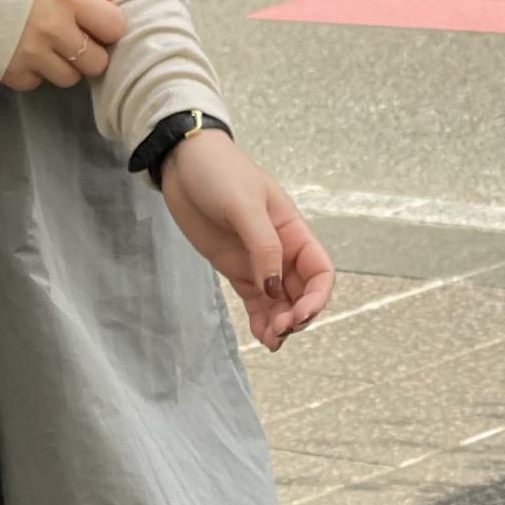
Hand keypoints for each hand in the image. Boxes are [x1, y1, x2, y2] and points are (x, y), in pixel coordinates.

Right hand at [0, 0, 128, 90]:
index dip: (108, 29)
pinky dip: (32, 73)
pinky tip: (19, 53)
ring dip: (61, 66)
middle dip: (88, 54)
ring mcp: (33, 54)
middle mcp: (53, 28)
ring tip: (43, 47)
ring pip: (69, 78)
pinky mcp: (14, 73)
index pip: (114, 26)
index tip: (96, 27)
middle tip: (70, 41)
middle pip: (97, 62)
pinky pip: (37, 83)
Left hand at [157, 130, 334, 350]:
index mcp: (293, 231)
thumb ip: (262, 247)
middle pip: (303, 293)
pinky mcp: (236, 269)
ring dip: (281, 324)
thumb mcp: (244, 205)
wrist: (183, 163)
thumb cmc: (219, 172)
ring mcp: (258, 261)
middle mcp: (281, 250)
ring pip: (280, 302)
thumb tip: (275, 288)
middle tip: (279, 330)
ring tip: (270, 341)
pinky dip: (261, 320)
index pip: (320, 271)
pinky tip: (261, 336)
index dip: (317, 297)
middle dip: (298, 316)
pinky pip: (257, 302)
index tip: (298, 314)